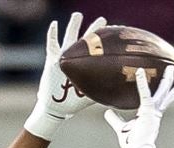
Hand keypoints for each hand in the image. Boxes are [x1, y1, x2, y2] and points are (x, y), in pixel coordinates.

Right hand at [23, 12, 106, 139]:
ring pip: (69, 37)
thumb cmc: (74, 101)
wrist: (56, 107)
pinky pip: (51, 44)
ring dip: (74, 26)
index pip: (97, 51)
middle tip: (103, 20)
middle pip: (86, 41)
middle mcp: (75, 59)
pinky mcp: (52, 60)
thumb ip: (103, 90)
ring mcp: (63, 58)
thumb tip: (122, 95)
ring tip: (78, 14)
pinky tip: (55, 23)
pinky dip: (52, 33)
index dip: (105, 43)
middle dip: (94, 30)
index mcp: (85, 65)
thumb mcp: (91, 94)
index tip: (115, 34)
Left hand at [103, 65, 173, 147]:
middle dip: (169, 80)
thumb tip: (107, 112)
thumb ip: (115, 119)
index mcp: (149, 113)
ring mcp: (153, 111)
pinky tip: (139, 71)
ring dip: (166, 79)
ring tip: (170, 67)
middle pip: (164, 93)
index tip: (163, 79)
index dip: (159, 89)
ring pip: (162, 92)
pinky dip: (142, 83)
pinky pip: (145, 94)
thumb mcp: (121, 127)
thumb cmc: (131, 142)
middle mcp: (154, 111)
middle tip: (172, 67)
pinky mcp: (148, 112)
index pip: (156, 97)